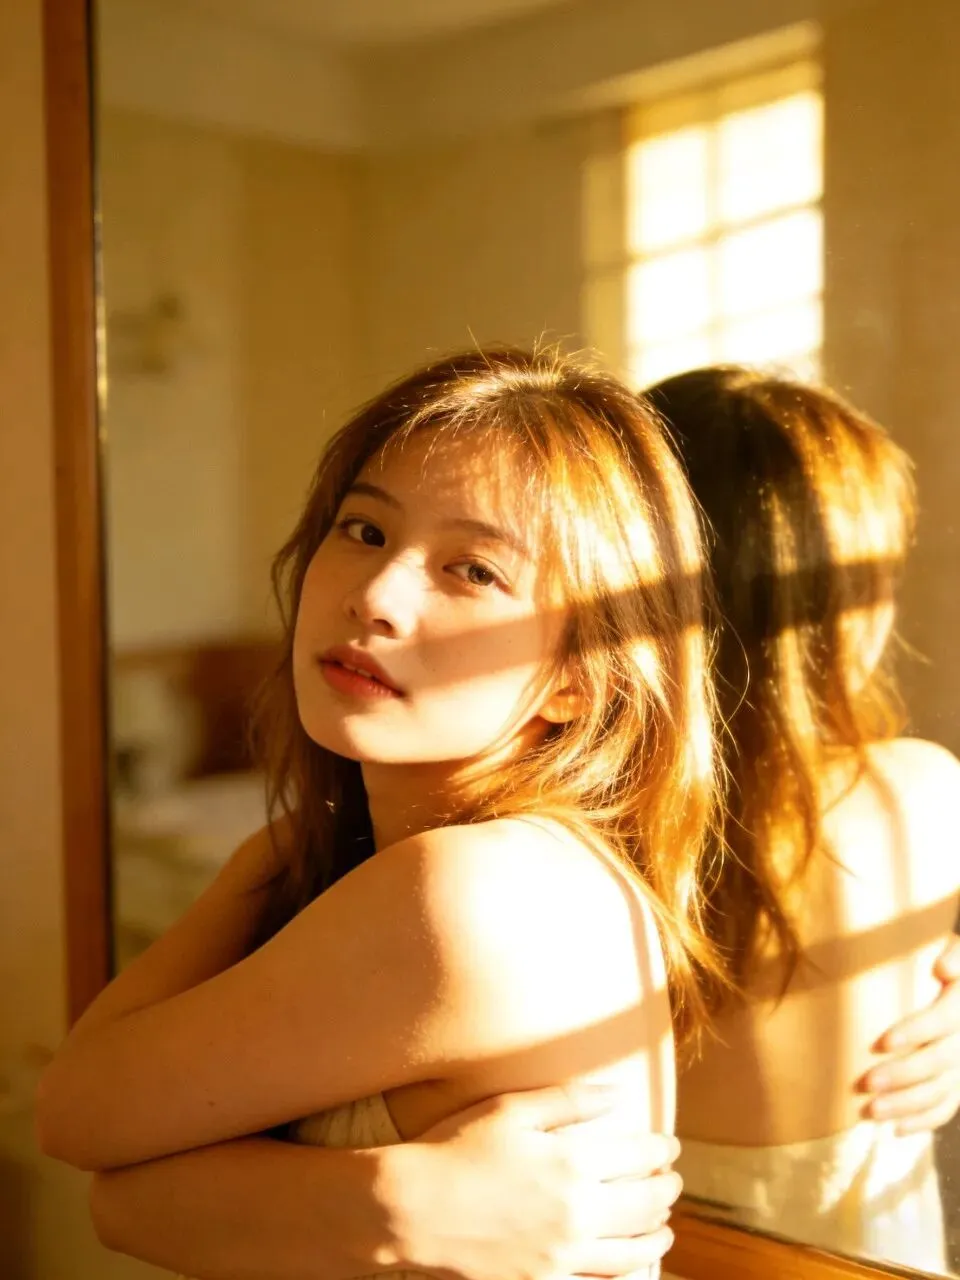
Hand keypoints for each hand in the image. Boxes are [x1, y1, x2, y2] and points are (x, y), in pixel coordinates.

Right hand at [396, 1085, 680, 1279]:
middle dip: (666, 1189)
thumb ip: (569, 1100)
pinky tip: (631, 1262)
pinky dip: (626, 1270)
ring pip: (632, 1248)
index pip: (638, 1154)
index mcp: (572, 1161)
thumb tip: (619, 1094)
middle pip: (644, 1202)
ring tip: (665, 1224)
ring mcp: (563, 1253)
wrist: (412, 1209)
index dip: (660, 1148)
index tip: (669, 1145)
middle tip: (673, 1180)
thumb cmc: (457, 1148)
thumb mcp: (511, 1109)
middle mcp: (577, 1210)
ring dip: (656, 1233)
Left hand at [860, 934, 959, 1133]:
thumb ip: (956, 955)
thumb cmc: (950, 965)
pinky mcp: (959, 1081)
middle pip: (938, 1063)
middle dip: (903, 1076)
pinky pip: (947, 1107)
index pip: (943, 1021)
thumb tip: (943, 968)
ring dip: (907, 1106)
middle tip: (866, 1084)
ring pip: (941, 1091)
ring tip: (871, 1113)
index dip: (915, 1032)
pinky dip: (923, 1121)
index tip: (882, 1043)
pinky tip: (896, 1130)